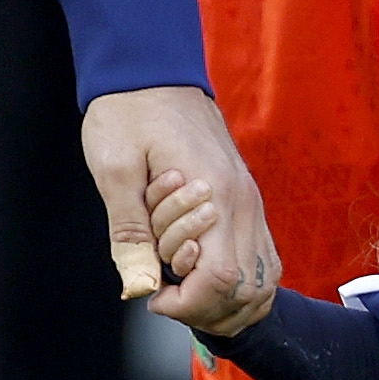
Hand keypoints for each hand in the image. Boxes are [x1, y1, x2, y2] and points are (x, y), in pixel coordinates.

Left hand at [81, 84, 272, 328]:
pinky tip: (205, 278)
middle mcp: (243, 202)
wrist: (151, 69)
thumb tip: (139, 286)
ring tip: (186, 294)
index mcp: (214, 194)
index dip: (188, 304)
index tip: (155, 297)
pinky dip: (241, 283)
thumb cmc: (128, 112)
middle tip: (167, 299)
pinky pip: (261, 257)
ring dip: (228, 303)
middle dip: (207, 310)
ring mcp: (251, 201)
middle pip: (250, 289)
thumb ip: (129, 232)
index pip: (221, 279)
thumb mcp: (114, 168)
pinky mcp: (247, 199)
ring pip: (264, 280)